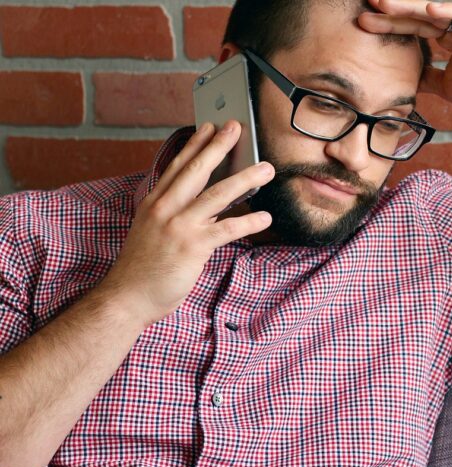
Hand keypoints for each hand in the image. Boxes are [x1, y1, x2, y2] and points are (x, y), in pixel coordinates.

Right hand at [98, 121, 275, 325]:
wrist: (127, 297)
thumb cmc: (143, 268)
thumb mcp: (154, 232)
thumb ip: (177, 215)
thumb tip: (208, 206)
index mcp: (154, 203)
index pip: (177, 166)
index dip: (194, 145)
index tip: (208, 126)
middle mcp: (165, 209)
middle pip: (196, 171)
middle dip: (218, 146)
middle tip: (236, 127)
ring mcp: (178, 226)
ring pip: (217, 195)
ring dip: (245, 179)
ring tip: (266, 168)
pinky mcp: (193, 246)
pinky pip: (227, 229)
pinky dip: (249, 221)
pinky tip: (266, 217)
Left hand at [359, 0, 451, 126]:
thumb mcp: (448, 87)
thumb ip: (429, 79)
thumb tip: (407, 78)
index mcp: (451, 40)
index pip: (414, 27)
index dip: (390, 24)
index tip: (363, 23)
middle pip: (421, 15)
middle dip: (393, 10)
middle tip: (367, 3)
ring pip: (440, 11)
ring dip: (412, 6)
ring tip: (386, 3)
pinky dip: (449, 11)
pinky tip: (429, 9)